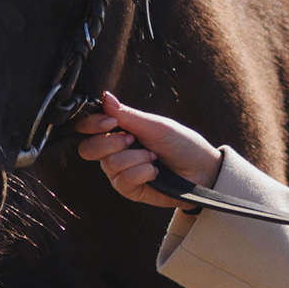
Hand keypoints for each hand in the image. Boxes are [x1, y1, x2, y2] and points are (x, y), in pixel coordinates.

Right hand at [75, 91, 224, 202]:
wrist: (202, 169)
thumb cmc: (181, 143)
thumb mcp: (155, 125)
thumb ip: (127, 115)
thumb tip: (105, 97)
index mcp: (118, 131)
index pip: (87, 128)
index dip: (91, 125)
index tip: (110, 122)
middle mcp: (114, 152)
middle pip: (88, 149)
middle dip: (111, 143)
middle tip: (133, 139)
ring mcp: (120, 172)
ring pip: (108, 165)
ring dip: (136, 158)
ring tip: (154, 156)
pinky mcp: (130, 190)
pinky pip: (122, 181)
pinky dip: (142, 172)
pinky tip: (155, 171)